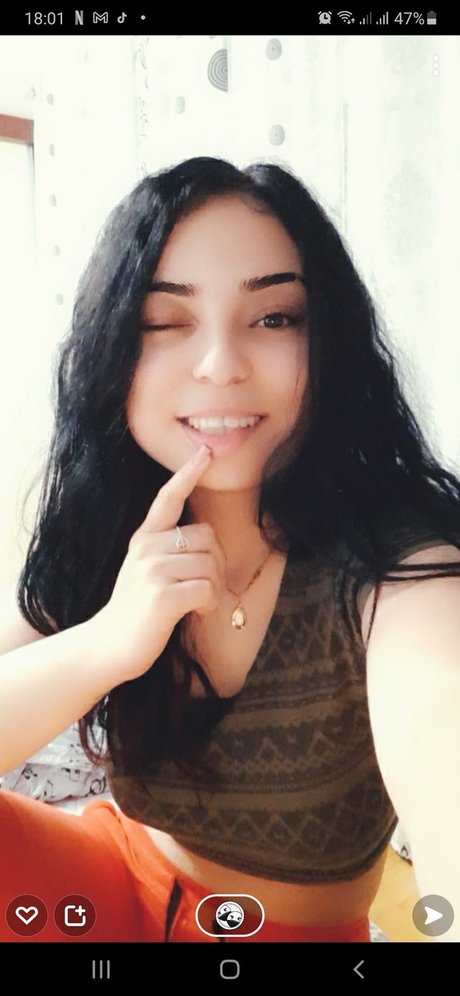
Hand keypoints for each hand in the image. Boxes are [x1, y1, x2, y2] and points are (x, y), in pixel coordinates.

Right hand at [87, 445, 226, 682]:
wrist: (111, 644)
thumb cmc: (139, 609)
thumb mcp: (147, 569)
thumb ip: (169, 550)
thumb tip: (208, 543)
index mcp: (144, 538)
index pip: (168, 498)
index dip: (187, 474)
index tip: (204, 453)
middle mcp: (146, 548)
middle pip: (207, 538)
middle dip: (216, 564)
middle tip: (203, 587)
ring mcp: (152, 571)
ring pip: (211, 565)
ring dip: (214, 588)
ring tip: (195, 602)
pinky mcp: (162, 596)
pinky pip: (208, 589)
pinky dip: (210, 603)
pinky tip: (195, 612)